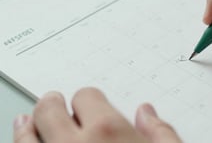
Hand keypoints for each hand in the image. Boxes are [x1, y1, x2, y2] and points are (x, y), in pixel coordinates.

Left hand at [13, 88, 181, 142]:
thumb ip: (162, 133)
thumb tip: (147, 113)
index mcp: (108, 132)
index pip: (86, 97)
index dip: (88, 100)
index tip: (89, 105)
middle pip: (49, 110)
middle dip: (51, 104)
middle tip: (52, 103)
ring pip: (26, 136)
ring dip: (27, 127)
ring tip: (27, 121)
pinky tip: (26, 141)